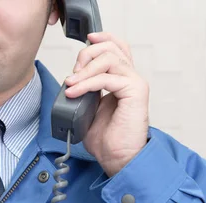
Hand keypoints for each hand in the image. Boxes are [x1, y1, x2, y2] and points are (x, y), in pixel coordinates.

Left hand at [64, 32, 149, 176]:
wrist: (118, 159)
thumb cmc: (108, 140)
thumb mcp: (90, 108)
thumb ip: (85, 91)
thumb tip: (70, 81)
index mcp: (123, 80)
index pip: (118, 47)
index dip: (103, 39)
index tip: (86, 41)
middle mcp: (131, 78)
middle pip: (112, 48)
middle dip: (87, 55)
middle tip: (73, 74)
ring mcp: (135, 84)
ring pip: (109, 59)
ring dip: (84, 70)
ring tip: (71, 84)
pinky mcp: (135, 92)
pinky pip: (107, 78)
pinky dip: (86, 83)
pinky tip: (74, 92)